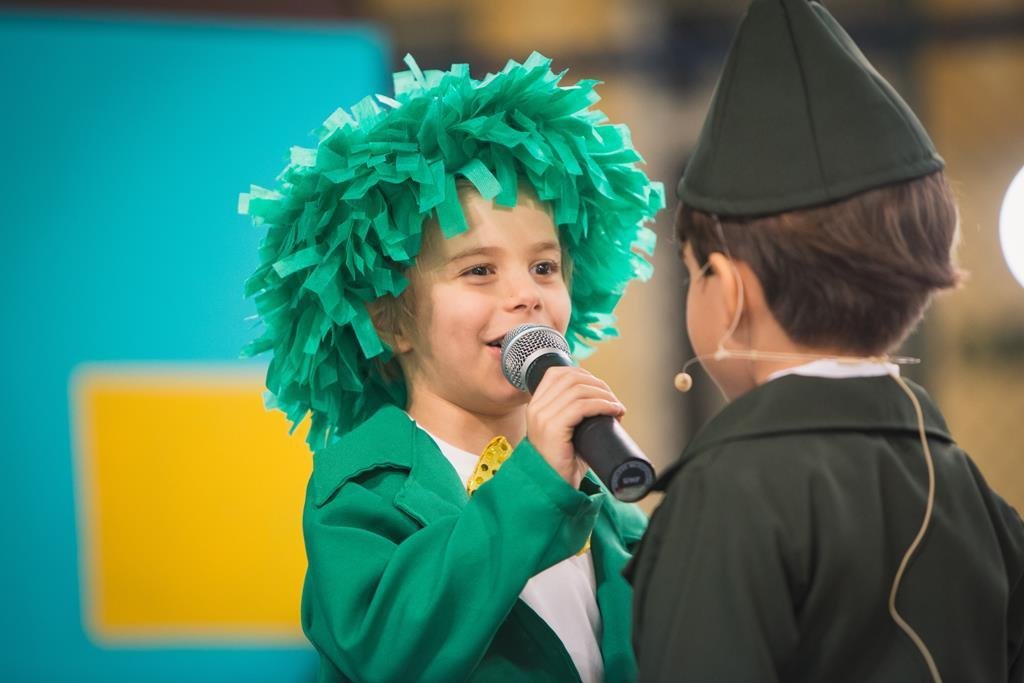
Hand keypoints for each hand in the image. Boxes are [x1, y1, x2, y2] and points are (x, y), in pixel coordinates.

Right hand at [526, 366, 625, 487]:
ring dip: (603, 394)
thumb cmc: (563, 463)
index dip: (583, 374)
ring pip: (578, 390)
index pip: (557, 373)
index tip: (600, 388)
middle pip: (570, 378)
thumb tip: (604, 402)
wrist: (552, 488)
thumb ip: (574, 415)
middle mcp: (536, 408)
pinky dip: (602, 405)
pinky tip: (613, 411)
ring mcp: (542, 417)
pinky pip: (582, 406)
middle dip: (597, 384)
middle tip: (613, 399)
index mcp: (536, 405)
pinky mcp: (553, 428)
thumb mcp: (564, 432)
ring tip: (616, 406)